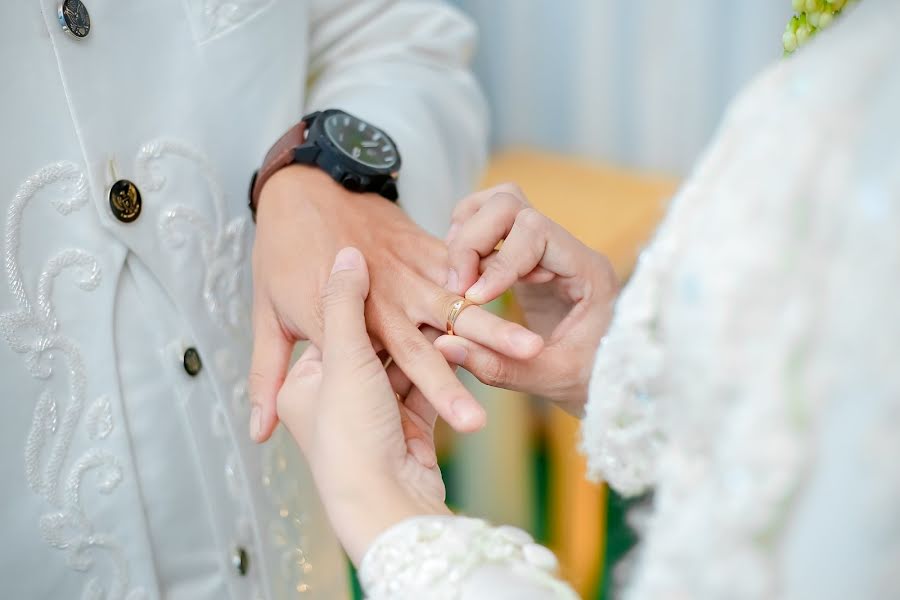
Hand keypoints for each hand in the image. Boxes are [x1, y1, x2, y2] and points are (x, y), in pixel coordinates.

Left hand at [249, 166, 542, 441]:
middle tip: (498, 400)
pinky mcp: (421, 249)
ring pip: (455, 311)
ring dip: (495, 330)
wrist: (304, 188)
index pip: (387, 375)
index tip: (463, 425)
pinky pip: (457, 268)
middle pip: (428, 349)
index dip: (431, 399)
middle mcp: (380, 305)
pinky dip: (486, 281)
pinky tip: (520, 297)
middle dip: (470, 375)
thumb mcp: (265, 317)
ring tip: (532, 348)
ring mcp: (404, 276)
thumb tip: (258, 434)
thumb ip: (268, 376)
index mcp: (342, 328)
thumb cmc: (281, 256)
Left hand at [277, 247, 450, 564]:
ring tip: (456, 300)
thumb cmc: (347, 439)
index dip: (367, 291)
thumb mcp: (339, 359)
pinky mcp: (411, 421)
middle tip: (421, 270)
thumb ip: (343, 305)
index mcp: (306, 377)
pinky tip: (476, 330)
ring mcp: (377, 406)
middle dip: (406, 306)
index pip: (339, 322)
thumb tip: (345, 257)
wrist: (385, 509)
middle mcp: (340, 389)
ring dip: (444, 338)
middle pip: (382, 341)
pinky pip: (430, 378)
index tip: (389, 252)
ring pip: (412, 358)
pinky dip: (451, 359)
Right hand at [439, 184, 618, 414]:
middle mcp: (567, 250)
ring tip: (455, 280)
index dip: (498, 260)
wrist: (614, 387)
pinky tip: (460, 282)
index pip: (536, 232)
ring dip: (467, 233)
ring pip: (499, 205)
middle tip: (455, 287)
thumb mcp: (550, 381)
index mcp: (588, 271)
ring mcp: (545, 251)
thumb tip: (445, 348)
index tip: (473, 298)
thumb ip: (499, 367)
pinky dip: (467, 243)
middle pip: (512, 204)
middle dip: (474, 239)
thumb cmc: (594, 383)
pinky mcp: (527, 261)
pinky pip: (492, 229)